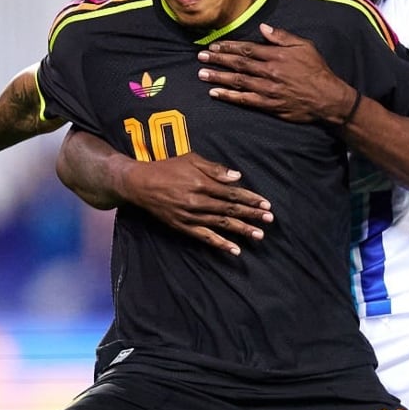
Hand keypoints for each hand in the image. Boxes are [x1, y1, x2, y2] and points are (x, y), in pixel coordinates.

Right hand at [120, 152, 272, 255]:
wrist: (139, 184)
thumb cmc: (167, 168)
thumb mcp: (191, 159)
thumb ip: (214, 169)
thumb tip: (237, 177)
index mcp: (202, 183)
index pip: (232, 193)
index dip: (250, 199)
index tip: (266, 204)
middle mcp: (198, 201)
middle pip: (230, 210)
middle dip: (251, 215)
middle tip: (269, 220)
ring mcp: (190, 216)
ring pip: (221, 225)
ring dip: (241, 230)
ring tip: (259, 235)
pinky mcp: (183, 227)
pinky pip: (205, 237)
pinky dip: (220, 244)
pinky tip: (234, 250)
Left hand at [197, 23, 356, 123]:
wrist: (328, 98)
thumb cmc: (317, 70)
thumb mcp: (305, 46)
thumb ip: (282, 36)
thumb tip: (263, 27)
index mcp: (276, 55)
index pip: (247, 48)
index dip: (228, 46)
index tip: (214, 45)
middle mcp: (269, 71)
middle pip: (238, 63)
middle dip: (218, 59)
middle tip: (201, 56)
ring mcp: (268, 89)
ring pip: (238, 81)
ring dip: (218, 76)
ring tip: (202, 73)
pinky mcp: (269, 104)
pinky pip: (245, 99)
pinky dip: (228, 96)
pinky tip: (215, 93)